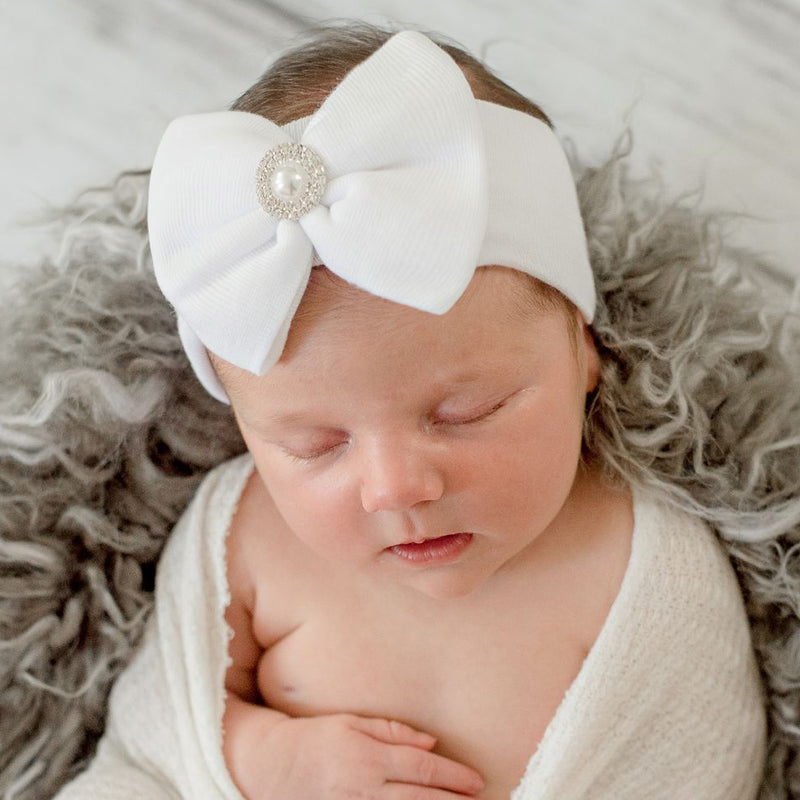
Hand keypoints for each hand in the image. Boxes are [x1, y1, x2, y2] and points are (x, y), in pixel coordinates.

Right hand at [233, 711, 484, 799]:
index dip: (453, 775)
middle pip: (420, 797)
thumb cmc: (313, 737)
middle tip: (479, 799)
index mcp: (367, 756)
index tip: (476, 780)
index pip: (422, 767)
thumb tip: (430, 742)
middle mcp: (363, 787)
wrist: (268, 765)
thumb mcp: (349, 722)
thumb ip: (390, 730)